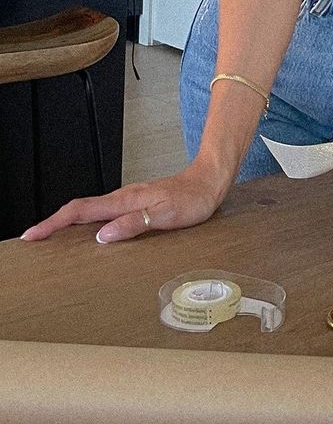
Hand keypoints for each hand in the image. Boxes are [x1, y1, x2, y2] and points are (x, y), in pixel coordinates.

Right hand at [19, 161, 227, 242]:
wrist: (209, 181)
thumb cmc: (192, 199)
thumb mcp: (165, 215)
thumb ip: (133, 224)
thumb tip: (102, 236)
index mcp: (124, 200)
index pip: (80, 211)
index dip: (53, 223)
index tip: (33, 235)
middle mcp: (122, 198)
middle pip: (78, 210)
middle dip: (53, 224)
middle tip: (33, 240)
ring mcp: (127, 200)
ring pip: (90, 211)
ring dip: (68, 224)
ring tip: (52, 242)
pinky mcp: (135, 203)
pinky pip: (103, 212)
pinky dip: (87, 222)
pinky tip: (89, 233)